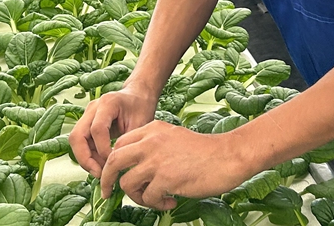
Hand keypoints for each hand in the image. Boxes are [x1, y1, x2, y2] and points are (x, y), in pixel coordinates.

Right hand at [69, 85, 157, 176]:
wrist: (138, 95)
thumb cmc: (141, 107)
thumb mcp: (141, 124)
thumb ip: (128, 142)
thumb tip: (117, 166)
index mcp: (107, 103)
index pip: (97, 130)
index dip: (103, 150)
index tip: (114, 162)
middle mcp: (93, 108)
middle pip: (77, 136)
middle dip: (85, 158)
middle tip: (99, 174)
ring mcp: (87, 115)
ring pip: (76, 140)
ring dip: (85, 159)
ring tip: (102, 171)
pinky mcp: (86, 123)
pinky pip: (81, 142)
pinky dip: (88, 155)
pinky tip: (101, 164)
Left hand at [100, 120, 255, 209]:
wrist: (227, 156)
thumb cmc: (203, 151)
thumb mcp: (172, 137)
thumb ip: (152, 146)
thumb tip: (133, 168)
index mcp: (152, 129)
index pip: (119, 144)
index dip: (113, 162)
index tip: (114, 175)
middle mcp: (150, 142)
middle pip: (113, 161)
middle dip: (106, 179)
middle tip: (108, 192)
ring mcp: (157, 160)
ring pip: (127, 183)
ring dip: (136, 197)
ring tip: (153, 200)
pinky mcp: (166, 178)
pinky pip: (148, 197)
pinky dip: (156, 204)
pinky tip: (170, 202)